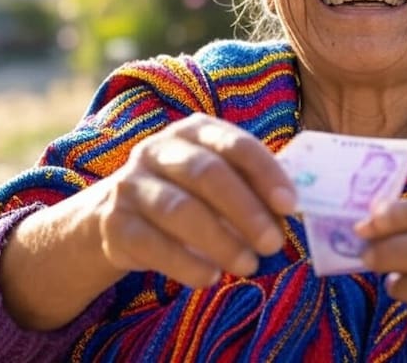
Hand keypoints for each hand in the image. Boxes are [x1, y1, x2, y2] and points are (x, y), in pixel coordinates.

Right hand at [94, 112, 296, 286]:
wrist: (115, 215)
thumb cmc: (187, 193)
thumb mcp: (218, 180)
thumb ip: (251, 187)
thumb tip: (291, 212)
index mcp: (195, 130)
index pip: (236, 145)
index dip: (265, 173)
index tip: (290, 205)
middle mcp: (159, 149)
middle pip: (206, 174)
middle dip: (245, 210)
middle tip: (273, 243)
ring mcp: (132, 184)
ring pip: (178, 209)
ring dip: (219, 241)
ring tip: (248, 265)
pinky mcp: (115, 222)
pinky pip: (151, 244)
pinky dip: (185, 263)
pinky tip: (210, 277)